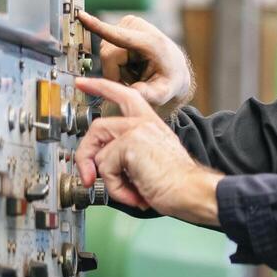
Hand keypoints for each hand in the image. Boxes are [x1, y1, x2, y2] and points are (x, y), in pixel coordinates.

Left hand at [74, 76, 222, 224]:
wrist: (192, 191)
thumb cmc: (177, 183)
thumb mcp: (151, 160)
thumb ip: (128, 153)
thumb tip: (100, 164)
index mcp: (150, 123)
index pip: (124, 95)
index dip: (101, 87)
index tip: (83, 83)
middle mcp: (143, 123)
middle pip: (98, 127)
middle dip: (86, 156)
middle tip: (88, 177)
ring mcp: (136, 131)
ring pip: (98, 153)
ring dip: (108, 179)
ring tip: (127, 190)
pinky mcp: (129, 144)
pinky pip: (105, 169)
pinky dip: (116, 188)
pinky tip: (135, 192)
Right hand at [77, 11, 193, 116]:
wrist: (174, 67)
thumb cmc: (169, 79)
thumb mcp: (163, 93)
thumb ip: (147, 94)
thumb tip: (128, 93)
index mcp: (150, 42)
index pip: (121, 36)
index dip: (99, 27)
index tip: (82, 16)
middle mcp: (138, 27)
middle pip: (108, 56)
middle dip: (115, 74)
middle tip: (134, 80)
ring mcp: (128, 24)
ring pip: (105, 54)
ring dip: (117, 69)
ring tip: (136, 71)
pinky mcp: (120, 25)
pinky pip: (107, 50)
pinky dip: (116, 62)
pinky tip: (131, 63)